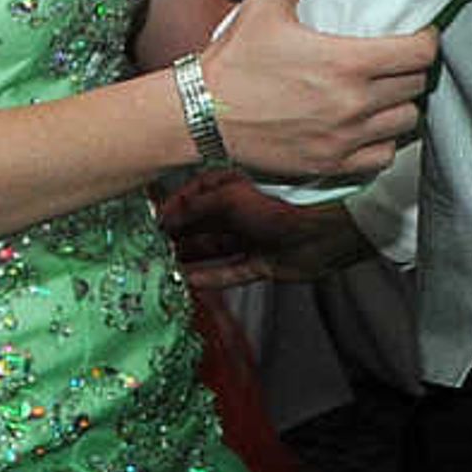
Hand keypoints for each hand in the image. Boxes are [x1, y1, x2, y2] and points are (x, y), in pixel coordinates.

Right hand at [160, 168, 372, 282]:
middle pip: (199, 226)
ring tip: (159, 268)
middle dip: (175, 236)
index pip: (192, 197)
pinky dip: (207, 277)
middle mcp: (241, 212)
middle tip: (147, 249)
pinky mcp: (261, 263)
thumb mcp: (229, 199)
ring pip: (210, 249)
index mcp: (233, 188)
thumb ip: (193, 207)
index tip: (149, 224)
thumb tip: (164, 217)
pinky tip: (186, 282)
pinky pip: (227, 271)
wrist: (324, 233)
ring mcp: (251, 238)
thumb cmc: (280, 206)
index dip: (171, 210)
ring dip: (187, 258)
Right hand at [196, 0, 438, 184]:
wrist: (201, 115)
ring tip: (387, 93)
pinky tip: (370, 126)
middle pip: (415, 86)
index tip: (419, 36)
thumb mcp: (266, 6)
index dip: (426, 41)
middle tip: (399, 61)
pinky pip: (383, 157)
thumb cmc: (232, 64)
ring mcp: (345, 137)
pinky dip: (384, 141)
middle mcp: (353, 103)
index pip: (418, 54)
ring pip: (406, 122)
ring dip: (401, 105)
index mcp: (345, 63)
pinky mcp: (334, 163)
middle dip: (412, 70)